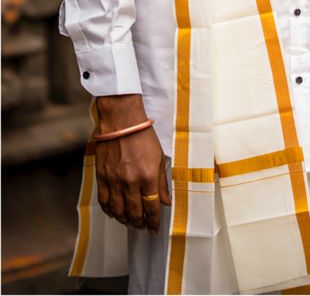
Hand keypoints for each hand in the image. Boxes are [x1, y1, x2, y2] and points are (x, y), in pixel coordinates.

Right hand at [95, 95, 170, 232]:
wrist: (121, 122)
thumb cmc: (143, 137)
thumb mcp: (159, 158)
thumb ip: (162, 182)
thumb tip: (166, 202)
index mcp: (148, 177)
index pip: (152, 208)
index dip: (153, 222)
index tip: (154, 229)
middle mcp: (131, 182)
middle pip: (134, 213)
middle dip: (139, 223)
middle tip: (142, 226)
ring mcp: (114, 181)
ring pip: (118, 212)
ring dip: (125, 220)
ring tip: (130, 221)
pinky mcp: (102, 178)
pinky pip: (104, 202)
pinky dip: (109, 211)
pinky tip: (114, 213)